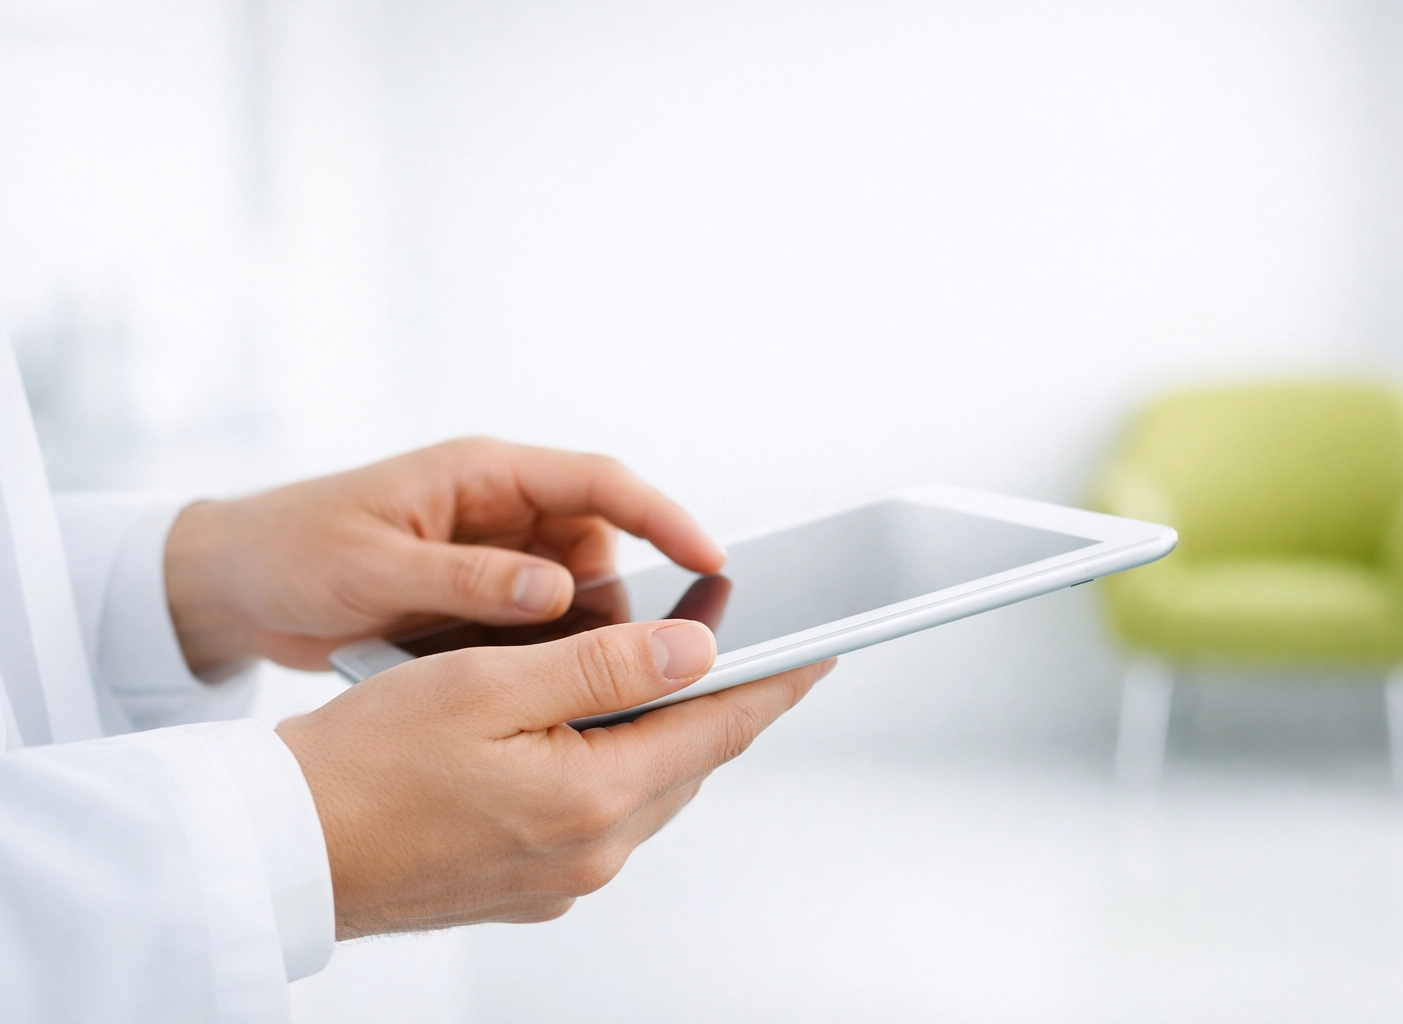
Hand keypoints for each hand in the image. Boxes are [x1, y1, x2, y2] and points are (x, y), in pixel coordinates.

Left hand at [164, 437, 725, 672]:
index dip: (664, 518)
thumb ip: (466, 580)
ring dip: (581, 636)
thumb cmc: (292, 553)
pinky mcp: (477, 601)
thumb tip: (558, 593)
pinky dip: (543, 656)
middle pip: (602, 547)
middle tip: (643, 655)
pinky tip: (534, 690)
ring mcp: (492, 557)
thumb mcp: (374, 567)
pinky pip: (538, 627)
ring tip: (577, 682)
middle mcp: (501, 510)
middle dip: (625, 599)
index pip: (600, 484)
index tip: (713, 559)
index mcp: (484, 475)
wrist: (230, 587)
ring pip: (576, 595)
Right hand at [276, 618, 833, 936]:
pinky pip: (605, 817)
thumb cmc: (366, 761)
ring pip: (648, 789)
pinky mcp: (531, 887)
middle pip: (689, 761)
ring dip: (665, 733)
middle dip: (722, 702)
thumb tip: (697, 651)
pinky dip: (616, 766)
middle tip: (749, 649)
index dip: (774, 682)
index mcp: (594, 800)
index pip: (718, 729)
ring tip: (672, 677)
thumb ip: (604, 666)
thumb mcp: (490, 685)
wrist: (284, 849)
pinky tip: (593, 729)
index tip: (820, 650)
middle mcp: (593, 854)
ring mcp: (563, 879)